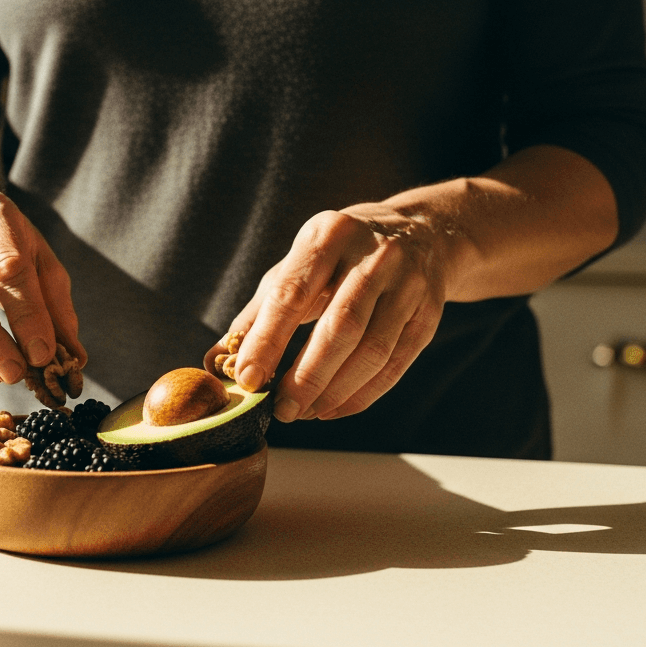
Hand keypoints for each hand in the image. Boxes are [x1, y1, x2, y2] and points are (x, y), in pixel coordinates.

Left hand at [209, 202, 449, 421]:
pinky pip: (396, 364)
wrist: (420, 234)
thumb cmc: (339, 256)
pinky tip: (333, 408)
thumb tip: (216, 362)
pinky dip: (362, 394)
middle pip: (340, 327)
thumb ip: (258, 313)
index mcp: (328, 235)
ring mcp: (409, 284)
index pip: (293, 293)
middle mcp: (374, 256)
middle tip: (281, 410)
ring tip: (304, 412)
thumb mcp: (297, 266)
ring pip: (372, 350)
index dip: (268, 339)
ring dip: (334, 390)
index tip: (248, 378)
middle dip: (306, 376)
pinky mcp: (429, 313)